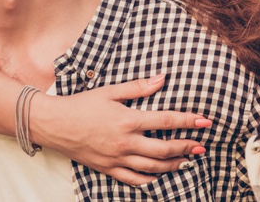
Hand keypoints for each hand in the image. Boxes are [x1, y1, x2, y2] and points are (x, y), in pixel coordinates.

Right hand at [29, 74, 210, 184]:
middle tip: (201, 145)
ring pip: (152, 168)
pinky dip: (150, 181)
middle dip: (186, 147)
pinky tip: (160, 177)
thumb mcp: (110, 91)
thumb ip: (138, 87)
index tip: (205, 121)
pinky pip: (133, 180)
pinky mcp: (108, 169)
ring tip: (188, 161)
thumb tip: (162, 79)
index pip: (165, 121)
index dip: (187, 121)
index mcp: (127, 120)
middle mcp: (124, 142)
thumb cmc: (81, 104)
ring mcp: (116, 159)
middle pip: (163, 149)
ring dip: (173, 165)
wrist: (54, 124)